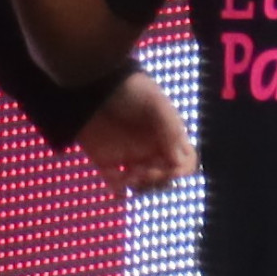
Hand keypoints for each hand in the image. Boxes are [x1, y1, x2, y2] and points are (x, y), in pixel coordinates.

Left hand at [74, 74, 195, 194]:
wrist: (91, 84)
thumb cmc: (129, 89)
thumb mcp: (154, 102)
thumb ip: (170, 129)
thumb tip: (178, 162)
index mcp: (168, 136)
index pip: (185, 162)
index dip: (180, 171)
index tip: (168, 170)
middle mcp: (152, 149)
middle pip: (165, 178)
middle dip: (158, 180)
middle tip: (143, 172)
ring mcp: (130, 156)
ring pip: (143, 185)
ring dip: (140, 186)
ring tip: (128, 177)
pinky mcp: (107, 161)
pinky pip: (116, 184)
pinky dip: (118, 191)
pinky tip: (117, 188)